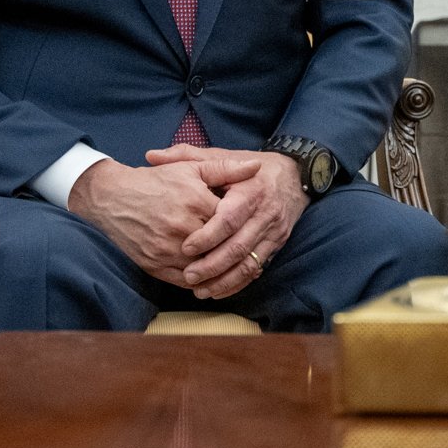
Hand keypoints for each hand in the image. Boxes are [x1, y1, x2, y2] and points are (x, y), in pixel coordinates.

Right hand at [67, 154, 255, 287]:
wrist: (113, 198)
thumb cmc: (155, 181)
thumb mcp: (190, 168)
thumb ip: (226, 168)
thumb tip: (257, 166)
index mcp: (194, 200)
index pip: (231, 219)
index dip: (241, 222)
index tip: (249, 223)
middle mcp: (182, 226)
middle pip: (219, 245)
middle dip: (233, 247)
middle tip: (247, 248)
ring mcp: (167, 249)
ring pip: (205, 266)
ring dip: (219, 268)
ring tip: (234, 265)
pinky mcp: (155, 265)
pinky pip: (185, 281)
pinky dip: (201, 281)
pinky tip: (211, 275)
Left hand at [146, 145, 309, 300]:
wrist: (296, 176)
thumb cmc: (253, 167)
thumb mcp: (223, 156)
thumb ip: (187, 156)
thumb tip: (151, 156)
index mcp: (250, 189)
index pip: (229, 218)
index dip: (207, 236)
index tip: (185, 247)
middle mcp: (265, 213)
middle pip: (238, 246)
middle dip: (212, 265)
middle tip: (188, 276)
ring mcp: (273, 232)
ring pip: (249, 263)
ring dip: (223, 280)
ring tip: (199, 289)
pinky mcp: (277, 245)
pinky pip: (257, 269)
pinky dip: (237, 283)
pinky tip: (218, 290)